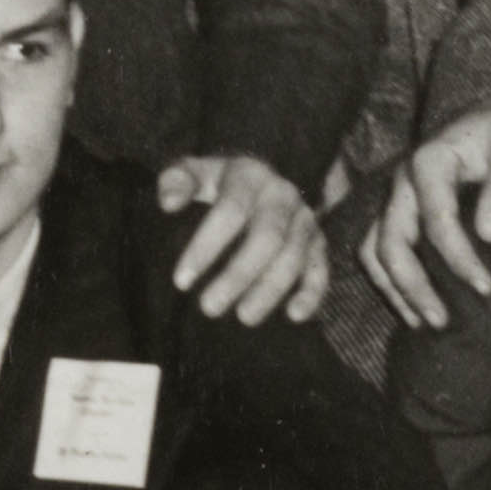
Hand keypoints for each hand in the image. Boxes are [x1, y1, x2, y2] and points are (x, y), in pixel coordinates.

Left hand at [158, 149, 325, 322]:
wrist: (264, 178)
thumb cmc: (219, 183)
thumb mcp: (196, 173)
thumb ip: (176, 181)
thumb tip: (169, 204)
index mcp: (250, 177)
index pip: (230, 210)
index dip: (206, 246)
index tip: (181, 281)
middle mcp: (282, 196)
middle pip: (268, 237)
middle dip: (239, 275)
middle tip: (209, 308)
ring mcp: (304, 220)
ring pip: (294, 256)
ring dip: (270, 289)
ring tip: (244, 317)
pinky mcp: (317, 243)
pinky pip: (321, 268)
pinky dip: (312, 291)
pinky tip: (293, 315)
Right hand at [365, 106, 490, 327]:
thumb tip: (490, 234)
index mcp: (430, 160)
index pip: (437, 220)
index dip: (458, 258)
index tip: (485, 287)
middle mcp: (402, 179)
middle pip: (392, 240)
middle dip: (414, 285)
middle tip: (442, 320)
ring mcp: (396, 194)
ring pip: (376, 248)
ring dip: (395, 288)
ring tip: (423, 321)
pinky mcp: (398, 207)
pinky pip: (378, 247)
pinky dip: (388, 278)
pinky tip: (411, 305)